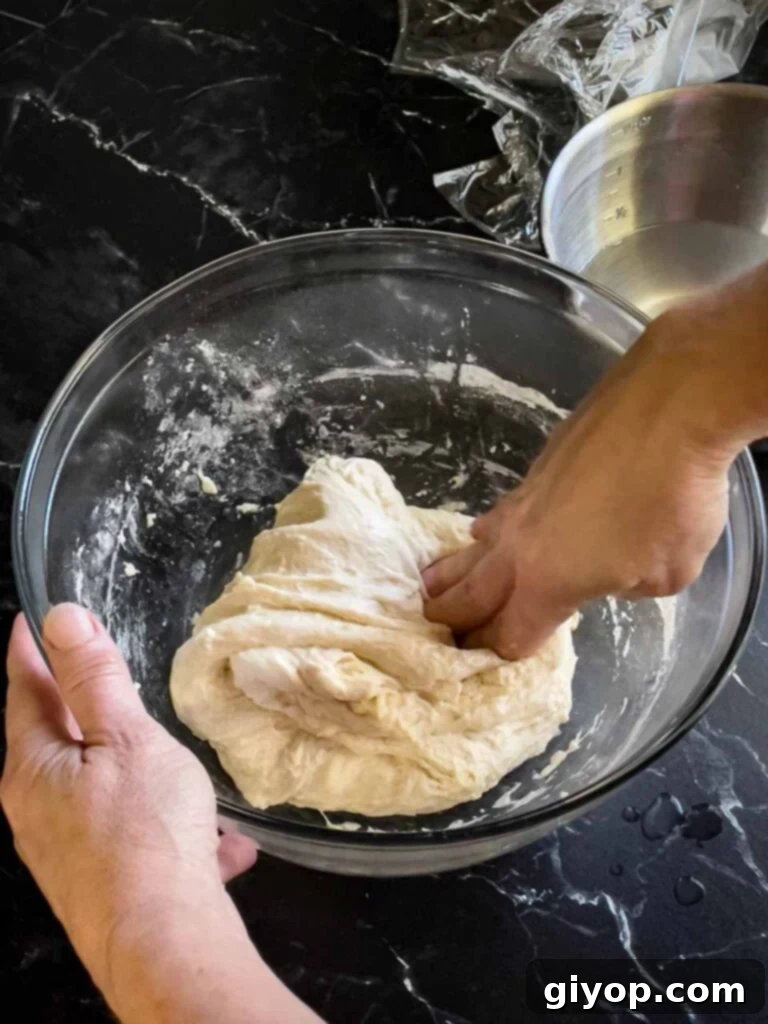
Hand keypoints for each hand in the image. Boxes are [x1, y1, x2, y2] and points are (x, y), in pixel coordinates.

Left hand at [0, 605, 322, 1023]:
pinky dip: (165, 824)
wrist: (164, 943)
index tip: (31, 617)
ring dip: (137, 771)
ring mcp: (63, 850)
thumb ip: (94, 678)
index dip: (31, 649)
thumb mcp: (126, 738)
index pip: (24, 688)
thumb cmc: (144, 829)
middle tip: (107, 675)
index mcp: (33, 766)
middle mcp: (34, 809)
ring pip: (100, 789)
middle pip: (56, 739)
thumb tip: (60, 618)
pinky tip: (217, 843)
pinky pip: (130, 835)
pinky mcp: (97, 882)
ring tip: (177, 766)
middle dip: (86, 709)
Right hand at [423, 312, 736, 659]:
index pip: (507, 635)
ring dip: (451, 574)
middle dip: (451, 620)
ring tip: (427, 587)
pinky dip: (486, 533)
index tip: (487, 666)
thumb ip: (625, 585)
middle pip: (472, 594)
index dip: (497, 655)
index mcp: (545, 585)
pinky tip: (482, 531)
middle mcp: (519, 548)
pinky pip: (498, 515)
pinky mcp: (535, 471)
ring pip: (473, 549)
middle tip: (431, 633)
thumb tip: (610, 569)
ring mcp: (522, 504)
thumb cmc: (672, 504)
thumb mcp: (666, 574)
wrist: (668, 410)